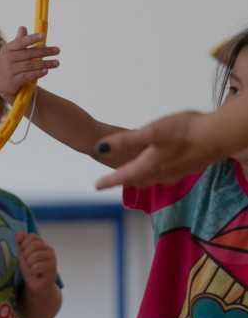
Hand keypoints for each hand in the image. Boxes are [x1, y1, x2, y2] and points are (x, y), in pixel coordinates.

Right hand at [0, 27, 59, 102]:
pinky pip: (28, 76)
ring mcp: (9, 70)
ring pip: (30, 65)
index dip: (32, 38)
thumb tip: (22, 27)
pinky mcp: (12, 81)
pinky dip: (38, 73)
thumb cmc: (10, 65)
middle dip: (45, 51)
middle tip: (58, 50)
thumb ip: (19, 41)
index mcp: (7, 49)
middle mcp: (6, 58)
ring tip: (57, 63)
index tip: (43, 36)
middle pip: (29, 53)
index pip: (21, 42)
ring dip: (45, 63)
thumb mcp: (12, 53)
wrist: (2, 84)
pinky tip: (46, 71)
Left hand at [16, 232, 55, 293]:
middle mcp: (49, 249)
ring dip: (29, 264)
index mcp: (42, 244)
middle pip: (34, 245)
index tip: (24, 253)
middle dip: (26, 255)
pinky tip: (36, 273)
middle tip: (28, 263)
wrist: (37, 285)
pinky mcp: (53, 269)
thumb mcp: (22, 255)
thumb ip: (21, 243)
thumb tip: (19, 234)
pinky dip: (33, 270)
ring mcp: (53, 259)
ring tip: (32, 268)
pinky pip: (38, 266)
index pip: (32, 236)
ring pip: (35, 255)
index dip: (24, 244)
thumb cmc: (30, 269)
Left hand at [95, 110, 218, 188]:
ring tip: (130, 175)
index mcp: (150, 165)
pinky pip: (165, 175)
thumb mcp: (151, 132)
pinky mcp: (188, 167)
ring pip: (152, 179)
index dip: (109, 181)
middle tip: (110, 181)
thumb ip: (125, 141)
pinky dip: (155, 173)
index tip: (97, 186)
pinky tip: (160, 167)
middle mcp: (163, 173)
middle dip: (124, 180)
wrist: (220, 136)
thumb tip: (100, 148)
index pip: (124, 176)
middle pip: (137, 180)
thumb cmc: (186, 131)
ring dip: (139, 177)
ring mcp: (178, 172)